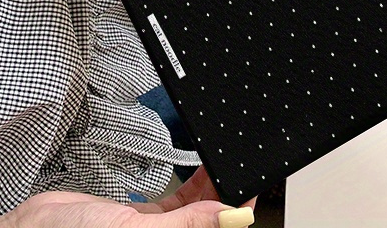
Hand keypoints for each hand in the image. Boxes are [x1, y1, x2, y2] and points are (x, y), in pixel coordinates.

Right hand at [0, 165, 255, 227]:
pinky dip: (189, 190)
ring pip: (192, 212)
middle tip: (237, 170)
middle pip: (205, 221)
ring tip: (222, 165)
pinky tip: (199, 174)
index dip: (233, 213)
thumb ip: (181, 224)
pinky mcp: (138, 219)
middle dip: (223, 198)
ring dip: (209, 191)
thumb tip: (226, 217)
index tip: (248, 189)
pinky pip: (173, 205)